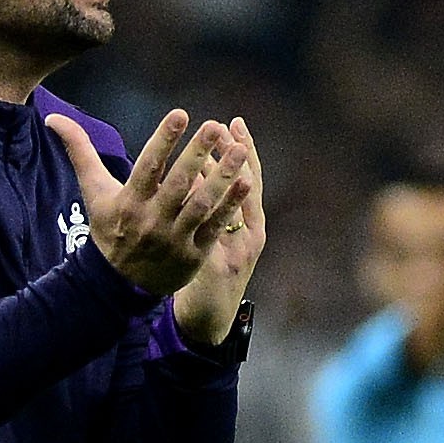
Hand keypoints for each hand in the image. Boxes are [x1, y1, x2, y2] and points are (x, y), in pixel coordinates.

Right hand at [47, 109, 252, 296]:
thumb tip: (53, 116)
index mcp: (129, 201)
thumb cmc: (109, 229)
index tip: (180, 113)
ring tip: (240, 150)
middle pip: (177, 184)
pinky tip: (247, 183)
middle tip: (214, 126)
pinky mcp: (193, 254)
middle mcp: (151, 220)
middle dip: (196, 153)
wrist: (118, 285)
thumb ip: (79, 151)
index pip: (147, 166)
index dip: (163, 140)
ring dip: (222, 177)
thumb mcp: (93, 191)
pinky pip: (215, 227)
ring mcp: (174, 238)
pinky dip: (231, 206)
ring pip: (201, 204)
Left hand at [174, 117, 266, 345]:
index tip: (233, 124)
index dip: (244, 151)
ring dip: (218, 181)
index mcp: (252, 224)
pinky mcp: (215, 267)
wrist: (211, 318)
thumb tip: (203, 168)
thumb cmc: (216, 274)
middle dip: (232, 156)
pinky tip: (191, 196)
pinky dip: (204, 215)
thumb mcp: (223, 240)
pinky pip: (209, 234)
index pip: (250, 178)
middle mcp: (250, 234)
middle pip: (245, 187)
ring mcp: (235, 251)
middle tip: (218, 127)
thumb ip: (216, 205)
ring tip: (204, 153)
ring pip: (229, 210)